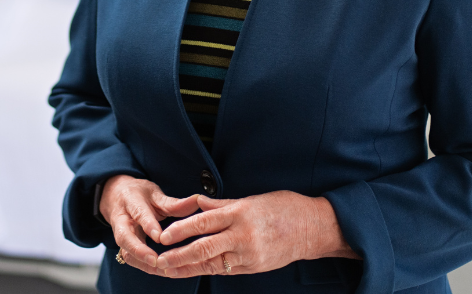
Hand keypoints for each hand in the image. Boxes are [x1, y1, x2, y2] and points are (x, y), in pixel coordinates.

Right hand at [100, 175, 199, 276]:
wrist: (116, 197)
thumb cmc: (139, 195)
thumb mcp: (155, 194)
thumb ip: (174, 202)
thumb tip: (197, 201)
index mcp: (131, 200)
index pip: (139, 213)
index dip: (148, 225)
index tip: (159, 237)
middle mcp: (121, 219)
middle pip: (124, 237)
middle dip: (139, 251)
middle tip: (155, 260)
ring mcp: (120, 234)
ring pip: (126, 252)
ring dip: (143, 263)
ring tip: (162, 269)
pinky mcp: (123, 246)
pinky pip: (131, 258)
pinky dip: (145, 266)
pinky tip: (161, 270)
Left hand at [154, 192, 359, 276]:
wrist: (312, 229)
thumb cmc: (284, 208)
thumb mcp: (251, 200)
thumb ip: (222, 204)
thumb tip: (197, 203)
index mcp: (239, 213)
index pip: (203, 222)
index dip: (181, 230)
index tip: (163, 236)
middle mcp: (242, 236)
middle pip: (204, 247)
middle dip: (179, 255)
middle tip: (159, 259)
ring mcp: (249, 254)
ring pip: (212, 263)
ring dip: (188, 267)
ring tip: (169, 269)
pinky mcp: (254, 267)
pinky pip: (226, 269)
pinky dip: (207, 270)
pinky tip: (193, 271)